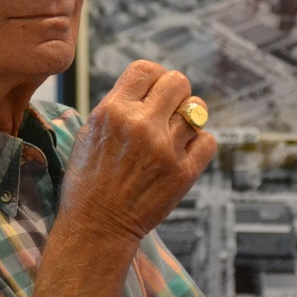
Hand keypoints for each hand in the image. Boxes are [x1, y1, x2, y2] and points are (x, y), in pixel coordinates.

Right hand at [60, 60, 216, 243]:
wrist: (96, 227)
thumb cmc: (88, 183)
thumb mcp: (90, 134)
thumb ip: (118, 107)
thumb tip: (146, 89)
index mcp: (112, 111)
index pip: (145, 69)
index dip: (153, 77)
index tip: (153, 89)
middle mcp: (141, 125)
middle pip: (178, 81)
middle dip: (174, 93)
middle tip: (167, 110)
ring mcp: (165, 148)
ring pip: (197, 109)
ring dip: (188, 118)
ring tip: (174, 133)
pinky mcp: (184, 172)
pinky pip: (208, 140)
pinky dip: (199, 144)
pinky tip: (183, 152)